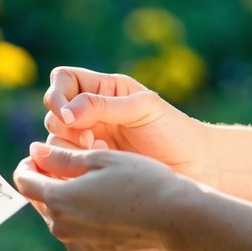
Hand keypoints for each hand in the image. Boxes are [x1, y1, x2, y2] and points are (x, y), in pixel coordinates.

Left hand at [14, 141, 189, 250]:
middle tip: (72, 163)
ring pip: (59, 218)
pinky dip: (83, 219)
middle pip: (41, 200)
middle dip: (49, 181)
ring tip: (95, 183)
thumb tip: (34, 152)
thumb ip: (62, 157)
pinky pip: (76, 234)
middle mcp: (62, 229)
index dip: (29, 165)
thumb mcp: (101, 159)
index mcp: (59, 200)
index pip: (24, 181)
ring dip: (67, 200)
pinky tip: (106, 204)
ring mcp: (77, 247)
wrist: (179, 221)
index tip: (41, 155)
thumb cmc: (142, 181)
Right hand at [43, 67, 208, 180]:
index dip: (58, 94)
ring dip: (71, 150)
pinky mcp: (91, 169)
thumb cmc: (175, 132)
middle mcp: (91, 115)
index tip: (68, 114)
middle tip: (92, 140)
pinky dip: (75, 168)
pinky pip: (65, 166)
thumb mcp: (142, 109)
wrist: (197, 168)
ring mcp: (89, 142)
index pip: (63, 80)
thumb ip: (103, 106)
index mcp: (103, 90)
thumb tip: (65, 111)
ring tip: (103, 155)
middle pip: (54, 113)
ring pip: (55, 142)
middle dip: (66, 127)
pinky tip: (102, 170)